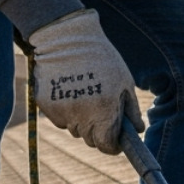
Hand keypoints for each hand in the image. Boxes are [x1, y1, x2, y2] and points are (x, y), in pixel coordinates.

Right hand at [28, 9, 142, 153]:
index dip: (113, 146)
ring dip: (82, 122)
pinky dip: (66, 113)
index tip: (116, 141)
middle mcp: (81, 116)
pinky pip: (60, 119)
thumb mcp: (125, 82)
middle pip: (90, 140)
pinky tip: (70, 93)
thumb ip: (131, 110)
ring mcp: (61, 111)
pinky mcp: (45, 105)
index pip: (107, 146)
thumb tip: (138, 131)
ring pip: (74, 130)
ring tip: (87, 98)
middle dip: (99, 133)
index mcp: (104, 112)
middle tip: (103, 115)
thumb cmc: (103, 59)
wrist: (66, 37)